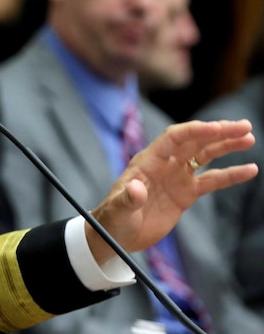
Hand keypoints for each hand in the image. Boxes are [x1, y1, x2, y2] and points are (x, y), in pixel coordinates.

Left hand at [87, 119, 256, 262]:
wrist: (117, 236)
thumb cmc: (113, 219)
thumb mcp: (118, 210)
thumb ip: (128, 199)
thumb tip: (136, 190)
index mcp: (148, 161)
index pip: (174, 139)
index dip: (195, 131)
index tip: (217, 128)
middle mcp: (165, 164)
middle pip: (195, 142)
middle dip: (218, 132)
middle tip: (244, 126)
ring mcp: (177, 177)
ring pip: (205, 155)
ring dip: (226, 145)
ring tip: (249, 137)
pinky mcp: (186, 193)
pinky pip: (212, 180)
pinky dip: (230, 174)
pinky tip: (250, 169)